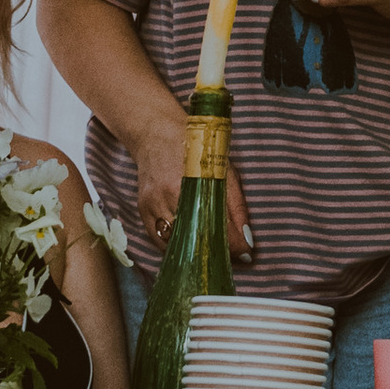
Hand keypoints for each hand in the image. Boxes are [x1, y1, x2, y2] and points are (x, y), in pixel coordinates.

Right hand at [129, 112, 252, 257]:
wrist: (156, 133)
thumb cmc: (196, 148)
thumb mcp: (223, 168)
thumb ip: (235, 205)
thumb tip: (247, 241)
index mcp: (193, 180)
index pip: (216, 224)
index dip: (232, 244)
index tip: (245, 254)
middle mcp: (169, 195)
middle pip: (194, 237)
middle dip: (213, 250)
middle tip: (229, 255)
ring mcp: (152, 204)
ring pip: (174, 243)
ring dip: (193, 251)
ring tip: (210, 251)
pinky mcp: (142, 210)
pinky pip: (158, 240)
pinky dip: (174, 246)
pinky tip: (188, 243)